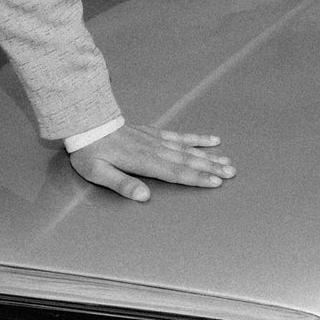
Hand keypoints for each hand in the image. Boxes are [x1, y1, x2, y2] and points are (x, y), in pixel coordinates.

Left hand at [68, 126, 234, 202]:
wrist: (87, 123)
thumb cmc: (90, 152)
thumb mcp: (98, 173)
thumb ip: (122, 184)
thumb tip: (144, 196)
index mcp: (143, 162)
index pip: (175, 172)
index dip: (196, 178)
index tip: (216, 182)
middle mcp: (154, 150)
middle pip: (187, 161)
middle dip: (211, 168)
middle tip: (232, 173)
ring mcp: (156, 140)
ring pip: (187, 149)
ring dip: (209, 156)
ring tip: (227, 161)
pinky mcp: (153, 133)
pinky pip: (179, 136)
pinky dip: (196, 139)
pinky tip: (211, 140)